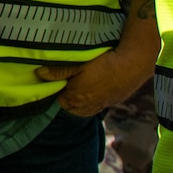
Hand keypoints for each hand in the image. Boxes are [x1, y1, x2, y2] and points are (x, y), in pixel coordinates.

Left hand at [38, 45, 153, 116]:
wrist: (133, 64)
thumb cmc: (103, 64)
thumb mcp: (77, 64)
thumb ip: (58, 71)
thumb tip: (39, 73)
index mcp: (74, 100)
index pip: (56, 99)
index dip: (55, 89)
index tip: (55, 79)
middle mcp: (86, 108)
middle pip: (69, 104)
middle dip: (66, 94)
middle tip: (68, 78)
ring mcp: (100, 106)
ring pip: (82, 105)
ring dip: (79, 96)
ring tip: (81, 82)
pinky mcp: (111, 102)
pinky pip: (96, 103)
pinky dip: (92, 97)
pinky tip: (95, 85)